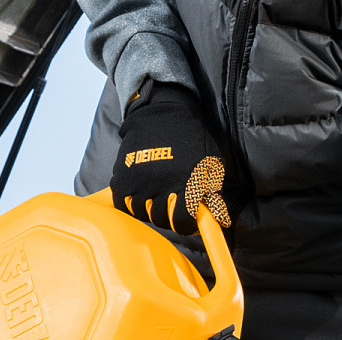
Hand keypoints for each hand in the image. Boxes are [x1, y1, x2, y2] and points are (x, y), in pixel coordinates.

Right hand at [111, 81, 231, 234]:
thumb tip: (219, 220)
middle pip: (160, 220)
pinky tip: (138, 191)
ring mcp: (139, 181)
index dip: (186, 225)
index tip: (186, 219)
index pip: (182, 223)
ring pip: (140, 212)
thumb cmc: (191, 139)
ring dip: (148, 207)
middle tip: (170, 203)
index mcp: (185, 184)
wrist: (162, 111)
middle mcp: (161, 185)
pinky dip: (128, 200)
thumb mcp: (211, 164)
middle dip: (167, 215)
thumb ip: (213, 194)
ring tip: (154, 194)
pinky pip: (122, 201)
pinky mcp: (122, 175)